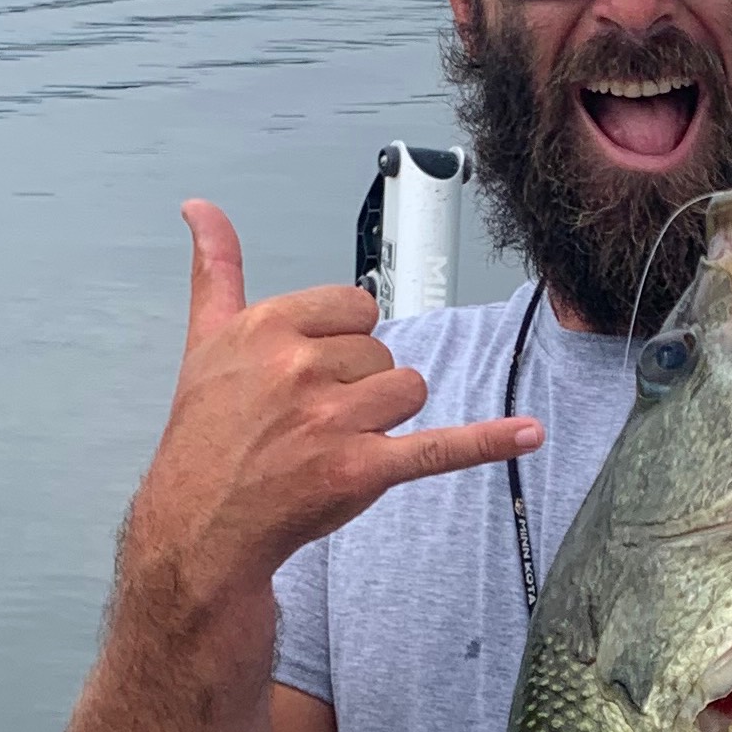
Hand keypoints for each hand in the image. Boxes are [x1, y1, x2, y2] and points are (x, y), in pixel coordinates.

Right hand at [124, 200, 543, 611]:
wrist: (202, 522)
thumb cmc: (208, 437)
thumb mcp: (206, 342)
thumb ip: (217, 270)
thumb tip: (202, 209)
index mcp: (271, 327)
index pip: (357, 307)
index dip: (342, 341)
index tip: (310, 371)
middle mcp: (302, 368)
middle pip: (382, 352)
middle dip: (359, 385)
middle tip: (311, 420)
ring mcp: (335, 421)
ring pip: (408, 390)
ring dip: (384, 418)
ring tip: (335, 442)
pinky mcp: (362, 470)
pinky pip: (439, 447)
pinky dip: (487, 442)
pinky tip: (530, 434)